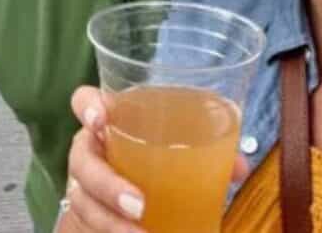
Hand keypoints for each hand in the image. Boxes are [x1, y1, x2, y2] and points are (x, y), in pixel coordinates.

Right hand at [63, 86, 248, 231]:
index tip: (101, 120)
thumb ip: (212, 140)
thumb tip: (239, 167)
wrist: (135, 186)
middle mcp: (92, 148)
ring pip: (83, 200)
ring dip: (110, 221)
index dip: (87, 107)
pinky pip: (87, 225)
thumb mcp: (183, 136)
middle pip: (81, 161)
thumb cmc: (159, 147)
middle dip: (107, 184)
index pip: (84, 100)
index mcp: (113, 118)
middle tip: (138, 204)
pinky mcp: (87, 212)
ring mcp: (84, 181)